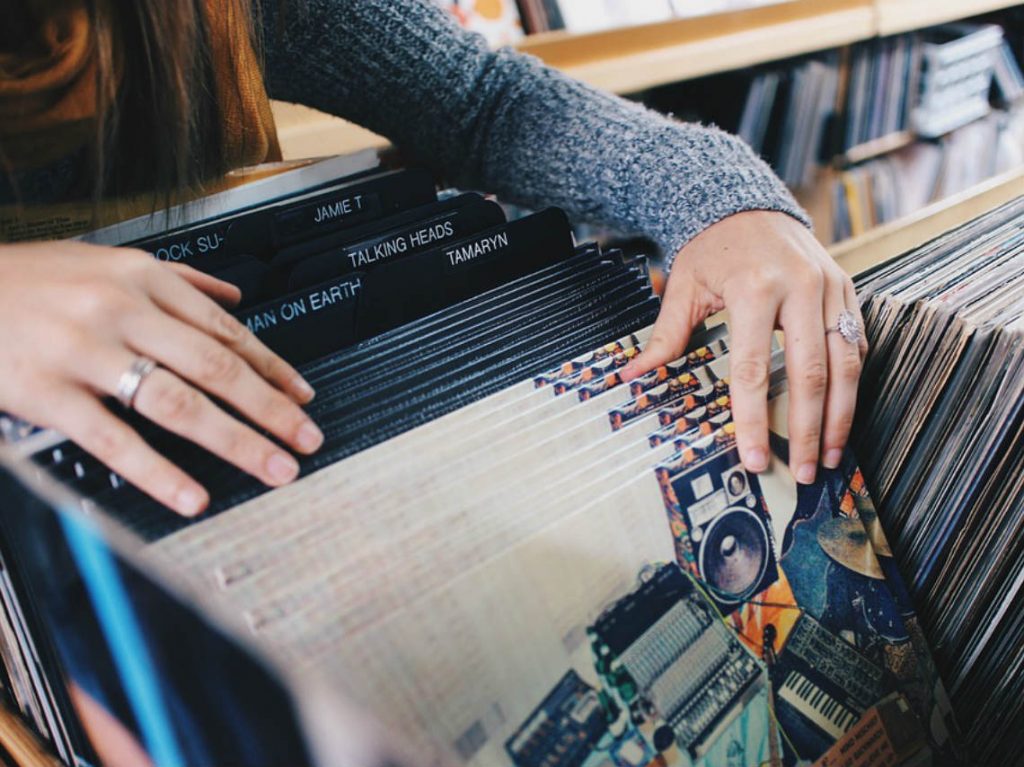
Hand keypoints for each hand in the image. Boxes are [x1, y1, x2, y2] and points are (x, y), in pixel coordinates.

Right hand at [0, 242, 322, 515]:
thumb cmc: (30, 278)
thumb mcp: (107, 260)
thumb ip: (178, 280)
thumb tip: (233, 297)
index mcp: (144, 279)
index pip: (227, 332)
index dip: (274, 369)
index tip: (304, 398)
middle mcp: (123, 312)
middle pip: (218, 369)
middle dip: (271, 409)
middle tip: (307, 439)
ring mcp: (87, 352)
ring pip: (179, 403)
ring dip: (236, 441)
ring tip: (273, 468)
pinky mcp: (47, 392)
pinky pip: (114, 440)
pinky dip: (159, 473)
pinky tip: (193, 496)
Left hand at [621, 211, 865, 483]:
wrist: (748, 205)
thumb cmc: (713, 248)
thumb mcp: (683, 285)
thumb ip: (666, 335)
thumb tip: (634, 376)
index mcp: (755, 289)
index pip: (754, 369)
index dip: (756, 420)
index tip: (756, 458)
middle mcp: (800, 288)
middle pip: (811, 374)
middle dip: (809, 430)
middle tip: (805, 471)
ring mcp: (830, 287)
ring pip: (847, 363)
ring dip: (841, 416)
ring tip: (832, 455)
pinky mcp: (847, 288)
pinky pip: (857, 343)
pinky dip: (853, 383)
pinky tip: (843, 414)